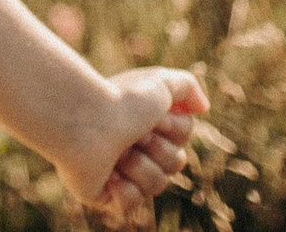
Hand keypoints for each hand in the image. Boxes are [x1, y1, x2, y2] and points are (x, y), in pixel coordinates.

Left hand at [52, 68, 207, 222]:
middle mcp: (133, 143)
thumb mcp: (161, 82)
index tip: (156, 117)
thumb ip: (186, 88)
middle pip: (175, 163)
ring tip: (117, 153)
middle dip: (159, 149)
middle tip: (135, 136)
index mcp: (145, 120)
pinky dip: (123, 189)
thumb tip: (202, 108)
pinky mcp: (104, 192)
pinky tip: (108, 174)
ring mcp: (118, 168)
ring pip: (157, 185)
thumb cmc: (122, 101)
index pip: (183, 138)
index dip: (175, 130)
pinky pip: (131, 203)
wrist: (83, 122)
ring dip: (140, 166)